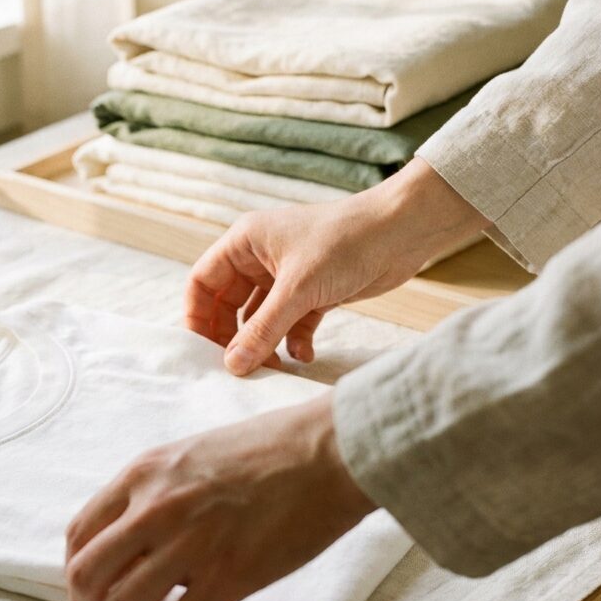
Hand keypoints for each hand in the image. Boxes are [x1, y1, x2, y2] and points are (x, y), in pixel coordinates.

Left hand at [64, 393, 374, 600]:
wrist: (328, 451)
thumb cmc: (270, 448)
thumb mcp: (192, 453)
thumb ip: (157, 490)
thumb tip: (136, 536)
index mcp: (143, 473)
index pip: (80, 534)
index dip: (79, 573)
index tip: (96, 591)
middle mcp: (154, 508)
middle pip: (86, 577)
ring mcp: (189, 544)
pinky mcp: (227, 577)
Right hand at [185, 157, 489, 374]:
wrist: (403, 232)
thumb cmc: (345, 243)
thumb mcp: (298, 289)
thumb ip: (263, 330)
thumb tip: (232, 366)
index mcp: (244, 242)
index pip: (203, 282)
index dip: (197, 317)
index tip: (202, 351)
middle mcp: (260, 258)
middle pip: (228, 306)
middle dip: (234, 338)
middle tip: (239, 367)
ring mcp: (287, 276)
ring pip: (261, 319)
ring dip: (264, 344)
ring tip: (274, 367)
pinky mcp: (314, 292)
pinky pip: (291, 323)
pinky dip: (294, 341)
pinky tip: (305, 354)